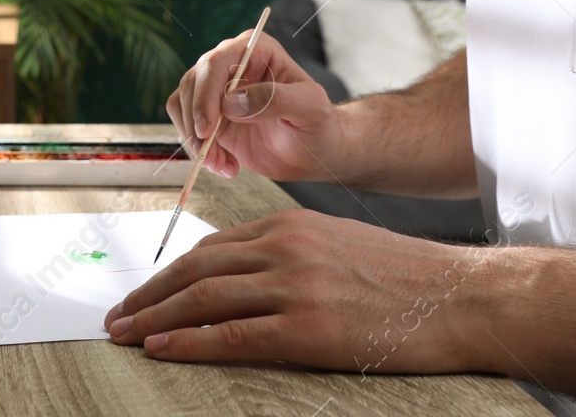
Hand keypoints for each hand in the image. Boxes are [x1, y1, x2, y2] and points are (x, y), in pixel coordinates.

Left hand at [104, 209, 485, 371]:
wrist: (459, 296)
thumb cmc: (403, 277)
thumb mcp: (335, 244)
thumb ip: (287, 253)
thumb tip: (240, 275)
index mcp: (289, 224)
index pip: (210, 248)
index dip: (169, 272)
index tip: (143, 291)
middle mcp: (284, 246)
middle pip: (195, 269)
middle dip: (148, 294)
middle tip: (116, 315)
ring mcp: (295, 284)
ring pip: (203, 298)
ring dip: (154, 317)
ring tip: (124, 335)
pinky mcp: (307, 326)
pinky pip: (232, 334)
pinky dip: (189, 341)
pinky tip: (161, 349)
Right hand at [168, 30, 343, 181]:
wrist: (312, 151)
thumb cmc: (318, 124)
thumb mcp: (310, 108)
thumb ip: (275, 99)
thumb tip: (231, 102)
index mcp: (256, 50)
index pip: (217, 62)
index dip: (205, 93)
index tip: (207, 128)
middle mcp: (231, 64)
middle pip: (192, 82)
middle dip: (195, 122)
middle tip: (209, 156)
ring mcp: (217, 90)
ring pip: (182, 104)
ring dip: (195, 140)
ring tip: (221, 165)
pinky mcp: (208, 114)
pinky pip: (187, 125)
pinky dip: (197, 149)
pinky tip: (225, 166)